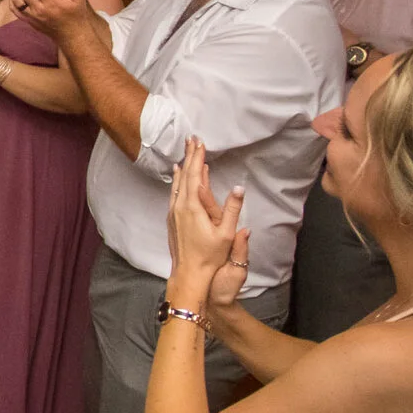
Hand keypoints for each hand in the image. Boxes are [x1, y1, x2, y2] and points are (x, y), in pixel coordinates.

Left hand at [165, 138, 244, 305]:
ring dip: (182, 167)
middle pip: (184, 175)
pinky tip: (177, 177)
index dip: (197, 158)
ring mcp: (174, 213)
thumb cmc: (210, 256)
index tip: (200, 143)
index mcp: (193, 207)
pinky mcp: (172, 219)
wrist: (189, 274)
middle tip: (192, 139)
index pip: (194, 176)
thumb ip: (232, 209)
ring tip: (185, 153)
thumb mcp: (226, 234)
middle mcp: (180, 207)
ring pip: (177, 184)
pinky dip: (177, 181)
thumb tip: (240, 188)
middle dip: (189, 156)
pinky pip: (174, 193)